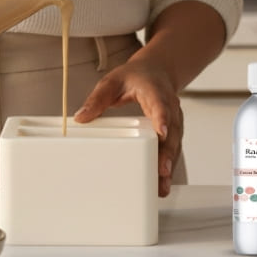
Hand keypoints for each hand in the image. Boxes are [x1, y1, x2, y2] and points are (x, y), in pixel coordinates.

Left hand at [73, 56, 182, 197]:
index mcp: (154, 91)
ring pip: (175, 142)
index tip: (160, 131)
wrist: (156, 71)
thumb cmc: (136, 76)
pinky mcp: (173, 130)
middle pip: (171, 130)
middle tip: (162, 170)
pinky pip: (173, 148)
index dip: (161, 118)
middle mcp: (169, 106)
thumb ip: (97, 98)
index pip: (160, 104)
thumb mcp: (112, 81)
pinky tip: (163, 182)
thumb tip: (81, 117)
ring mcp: (173, 119)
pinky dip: (169, 164)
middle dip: (168, 151)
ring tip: (162, 185)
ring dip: (170, 163)